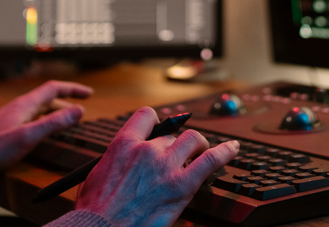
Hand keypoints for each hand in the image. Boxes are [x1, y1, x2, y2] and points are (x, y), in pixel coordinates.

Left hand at [0, 80, 92, 183]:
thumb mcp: (28, 136)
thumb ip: (54, 122)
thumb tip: (79, 110)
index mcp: (25, 105)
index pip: (54, 88)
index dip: (73, 89)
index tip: (89, 94)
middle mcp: (19, 107)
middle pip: (47, 98)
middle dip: (67, 101)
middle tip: (81, 110)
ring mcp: (11, 117)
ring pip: (39, 109)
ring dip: (56, 112)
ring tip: (67, 121)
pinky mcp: (6, 129)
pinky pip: (31, 119)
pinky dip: (44, 122)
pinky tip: (42, 134)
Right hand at [75, 106, 239, 226]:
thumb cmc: (95, 211)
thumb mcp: (97, 174)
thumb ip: (117, 159)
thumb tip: (126, 158)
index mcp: (124, 145)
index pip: (147, 116)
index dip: (156, 122)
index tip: (160, 129)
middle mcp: (147, 150)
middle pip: (170, 135)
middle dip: (174, 146)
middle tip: (177, 158)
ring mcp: (166, 166)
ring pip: (193, 140)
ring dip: (198, 146)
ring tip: (200, 153)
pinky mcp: (182, 185)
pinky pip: (211, 160)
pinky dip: (225, 152)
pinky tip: (233, 148)